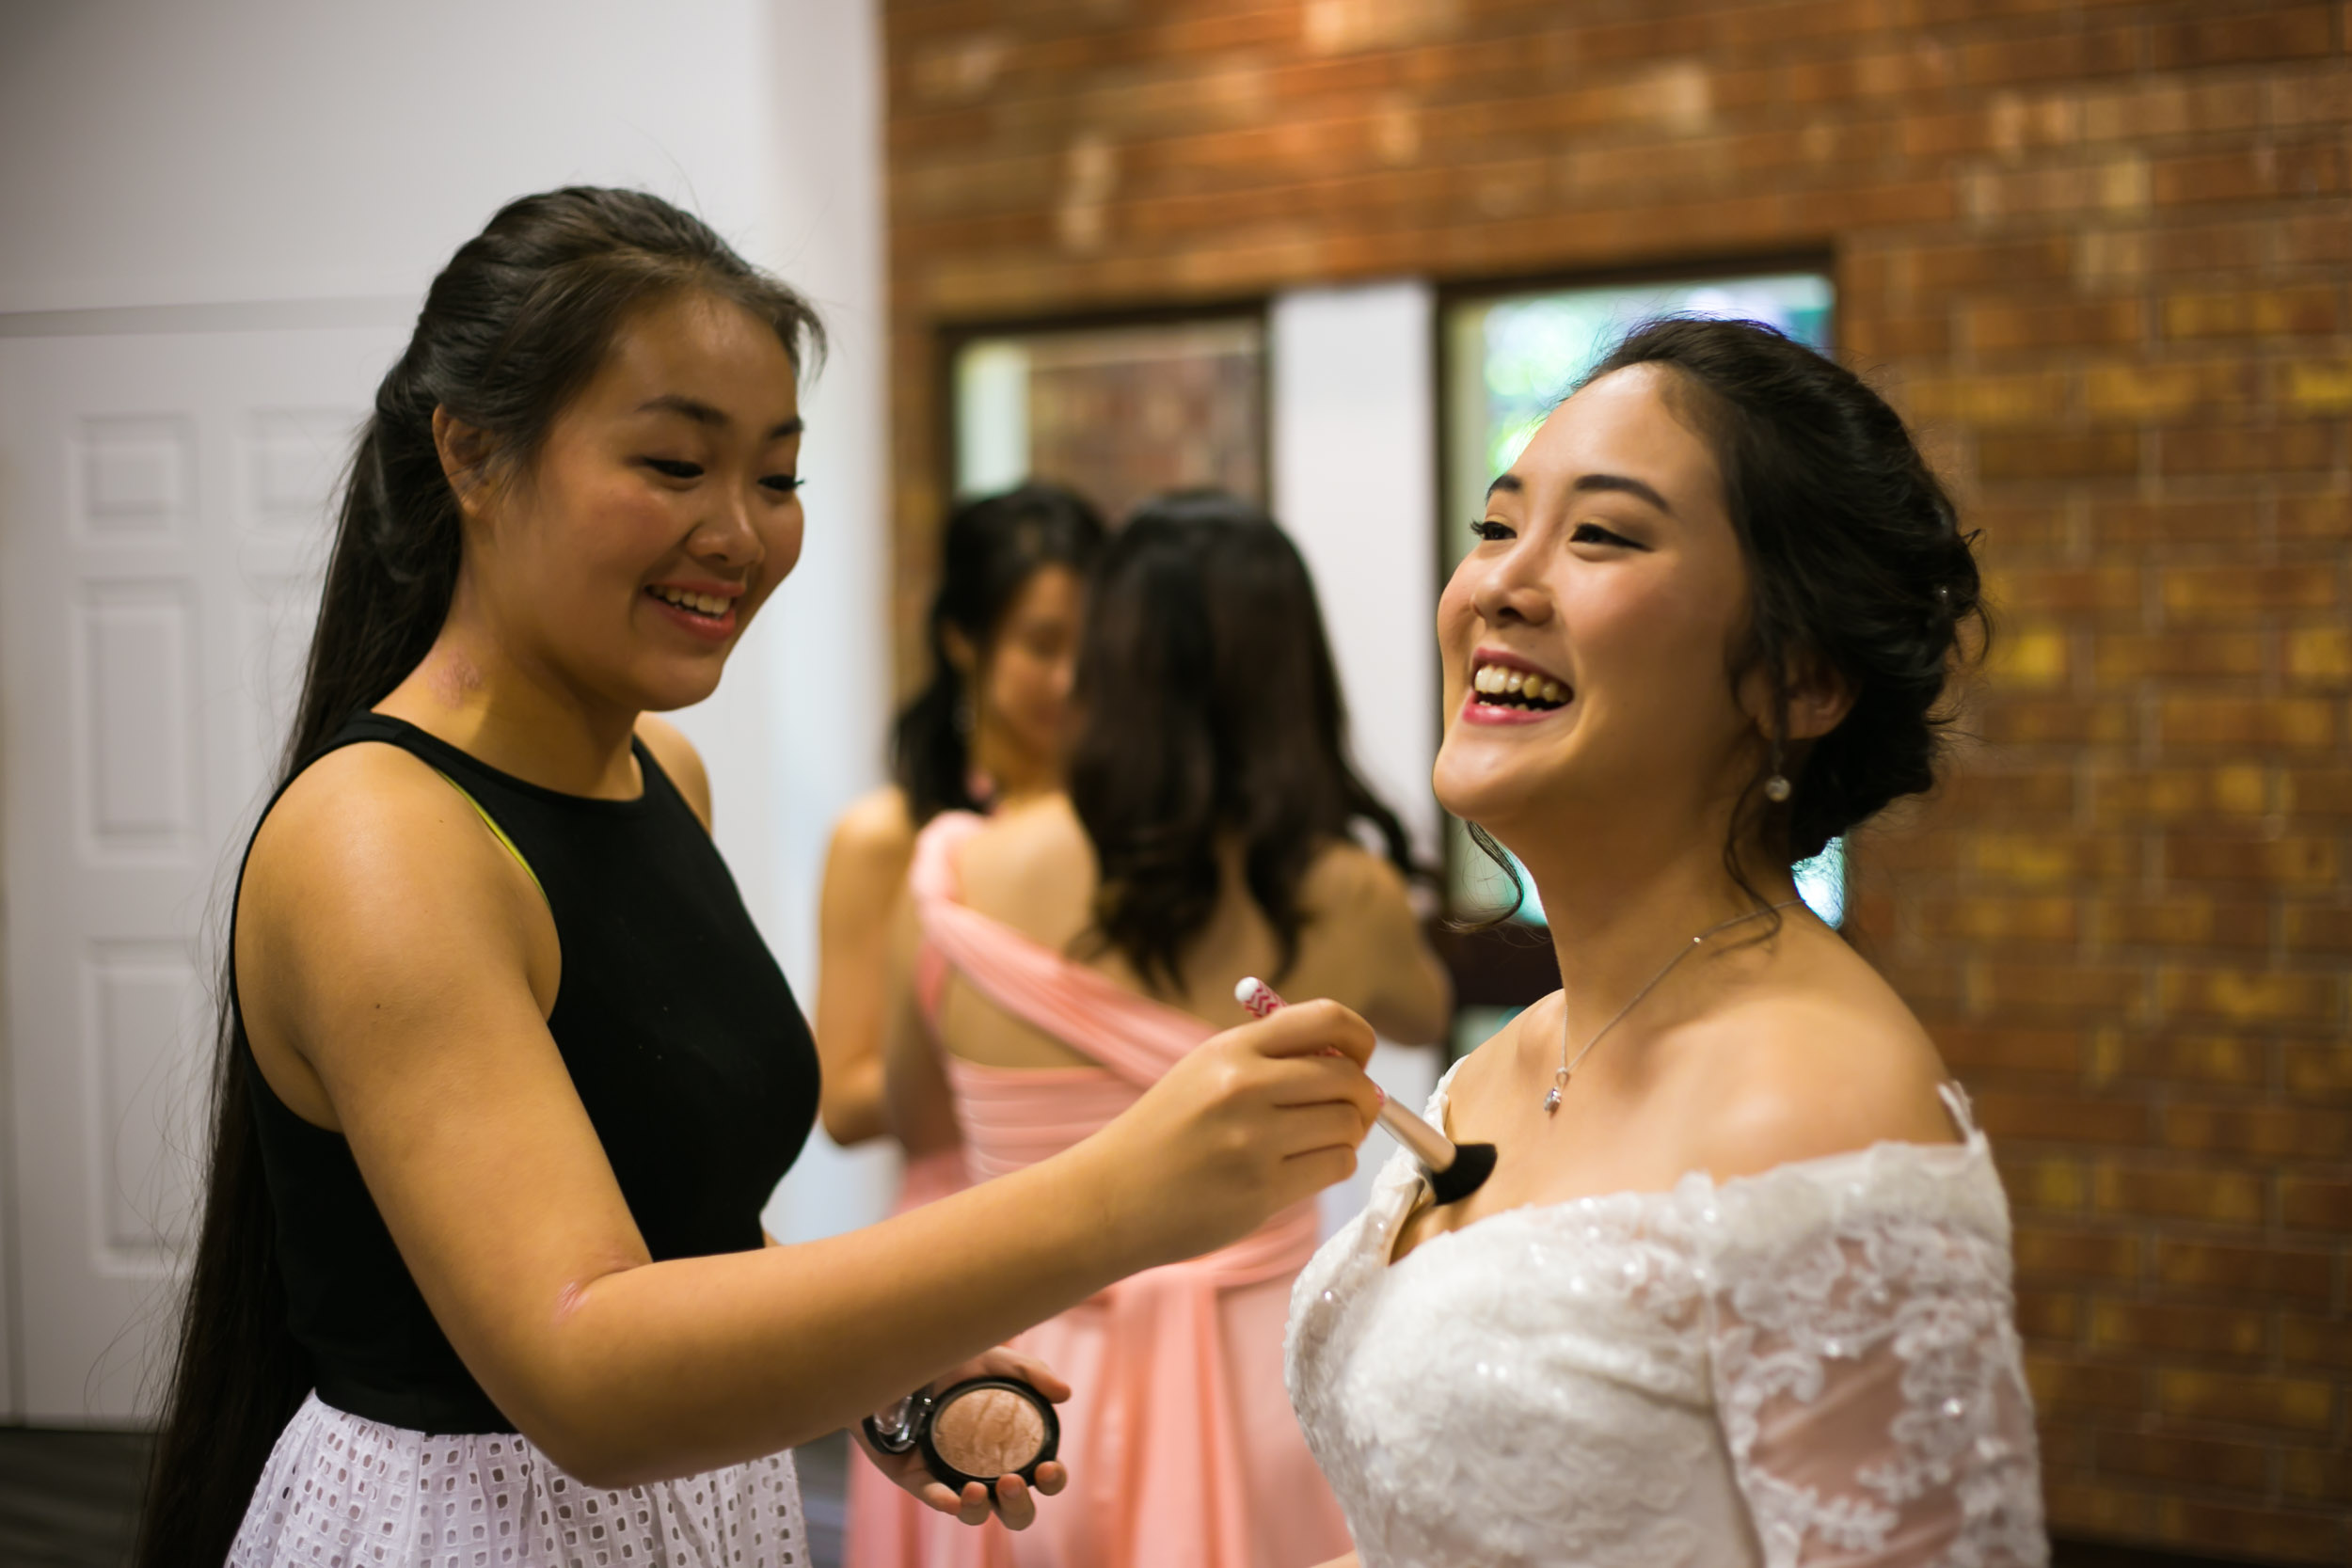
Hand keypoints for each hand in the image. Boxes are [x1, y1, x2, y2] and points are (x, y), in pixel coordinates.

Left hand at [851, 1346, 1070, 1527]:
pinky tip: (952, 1499)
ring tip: (977, 1489)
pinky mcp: (917, 1476)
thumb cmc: (957, 1360)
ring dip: (980, 1509)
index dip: (1053, 1480)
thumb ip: (1032, 1372)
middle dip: (1018, 1505)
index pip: (1044, 1476)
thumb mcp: (996, 1360)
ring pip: (974, 1514)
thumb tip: (1065, 1394)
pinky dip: (944, 1502)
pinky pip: (933, 1497)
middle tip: (1011, 1481)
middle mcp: (987, 1468)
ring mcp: (952, 1476)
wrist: (905, 1356)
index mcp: (1014, 1447)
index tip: (1047, 1467)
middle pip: (1014, 1510)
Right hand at [1088, 999, 1380, 1266]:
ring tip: (1317, 1142)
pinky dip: (1334, 1165)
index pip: (1327, 1018)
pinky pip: (1336, 1166)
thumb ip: (1271, 1058)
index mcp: (1231, 1048)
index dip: (1360, 1039)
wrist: (1110, 1196)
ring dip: (1348, 1136)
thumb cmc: (1165, 1133)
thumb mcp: (1205, 1071)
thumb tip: (1353, 1063)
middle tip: (1349, 1111)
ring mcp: (1253, 1140)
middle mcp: (1243, 1086)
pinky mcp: (1261, 1189)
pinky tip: (1304, 1167)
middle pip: (1349, 1078)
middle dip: (1362, 1097)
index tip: (1358, 1060)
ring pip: (1349, 1126)